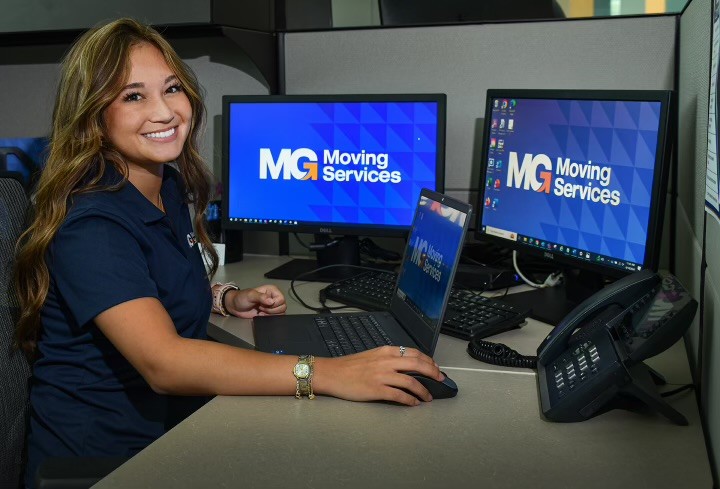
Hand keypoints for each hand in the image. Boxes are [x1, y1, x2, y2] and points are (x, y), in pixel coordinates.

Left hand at [225, 284, 286, 317]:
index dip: (273, 304)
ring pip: (281, 312)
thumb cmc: (242, 298)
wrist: (235, 306)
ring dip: (271, 314)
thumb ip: (261, 297)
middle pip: (283, 306)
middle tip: (261, 308)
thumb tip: (271, 302)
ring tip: (261, 312)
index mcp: (272, 290)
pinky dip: (270, 318)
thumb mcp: (250, 295)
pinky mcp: (270, 313)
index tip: (262, 304)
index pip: (281, 299)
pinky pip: (277, 317)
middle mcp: (274, 297)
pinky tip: (262, 316)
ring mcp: (272, 306)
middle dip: (271, 310)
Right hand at [314, 345, 442, 405]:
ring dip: (424, 391)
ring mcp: (382, 376)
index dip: (428, 361)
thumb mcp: (371, 355)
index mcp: (385, 351)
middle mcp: (386, 361)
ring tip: (428, 397)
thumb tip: (406, 365)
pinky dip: (410, 400)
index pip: (414, 353)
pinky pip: (399, 395)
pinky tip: (413, 403)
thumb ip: (388, 358)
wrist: (331, 373)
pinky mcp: (377, 390)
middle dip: (433, 373)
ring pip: (411, 382)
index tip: (435, 367)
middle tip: (440, 380)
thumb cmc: (349, 366)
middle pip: (417, 365)